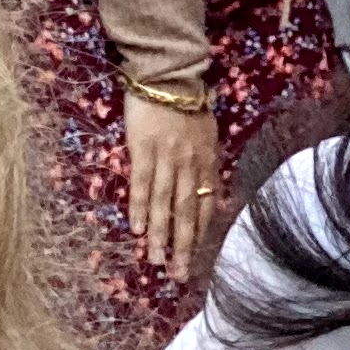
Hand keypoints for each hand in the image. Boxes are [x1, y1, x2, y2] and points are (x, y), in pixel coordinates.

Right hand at [123, 88, 224, 282]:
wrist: (168, 75)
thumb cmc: (188, 104)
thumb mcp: (208, 135)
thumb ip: (207, 164)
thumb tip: (212, 195)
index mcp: (207, 161)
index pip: (206, 205)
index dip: (201, 235)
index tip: (197, 261)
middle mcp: (190, 164)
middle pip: (187, 212)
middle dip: (183, 246)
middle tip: (178, 275)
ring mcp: (167, 158)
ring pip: (164, 204)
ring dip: (160, 235)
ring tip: (156, 261)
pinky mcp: (143, 150)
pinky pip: (142, 184)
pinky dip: (139, 208)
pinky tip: (137, 230)